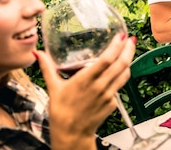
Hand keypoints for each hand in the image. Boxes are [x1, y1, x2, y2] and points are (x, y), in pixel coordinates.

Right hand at [36, 33, 135, 148]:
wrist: (71, 134)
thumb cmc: (62, 112)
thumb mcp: (53, 87)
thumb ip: (47, 68)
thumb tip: (39, 54)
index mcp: (85, 81)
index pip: (106, 60)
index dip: (116, 46)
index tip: (121, 36)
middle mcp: (100, 87)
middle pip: (121, 64)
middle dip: (128, 49)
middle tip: (131, 39)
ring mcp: (108, 95)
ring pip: (124, 74)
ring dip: (128, 60)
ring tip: (128, 50)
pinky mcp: (113, 103)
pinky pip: (120, 85)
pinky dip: (121, 75)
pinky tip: (118, 70)